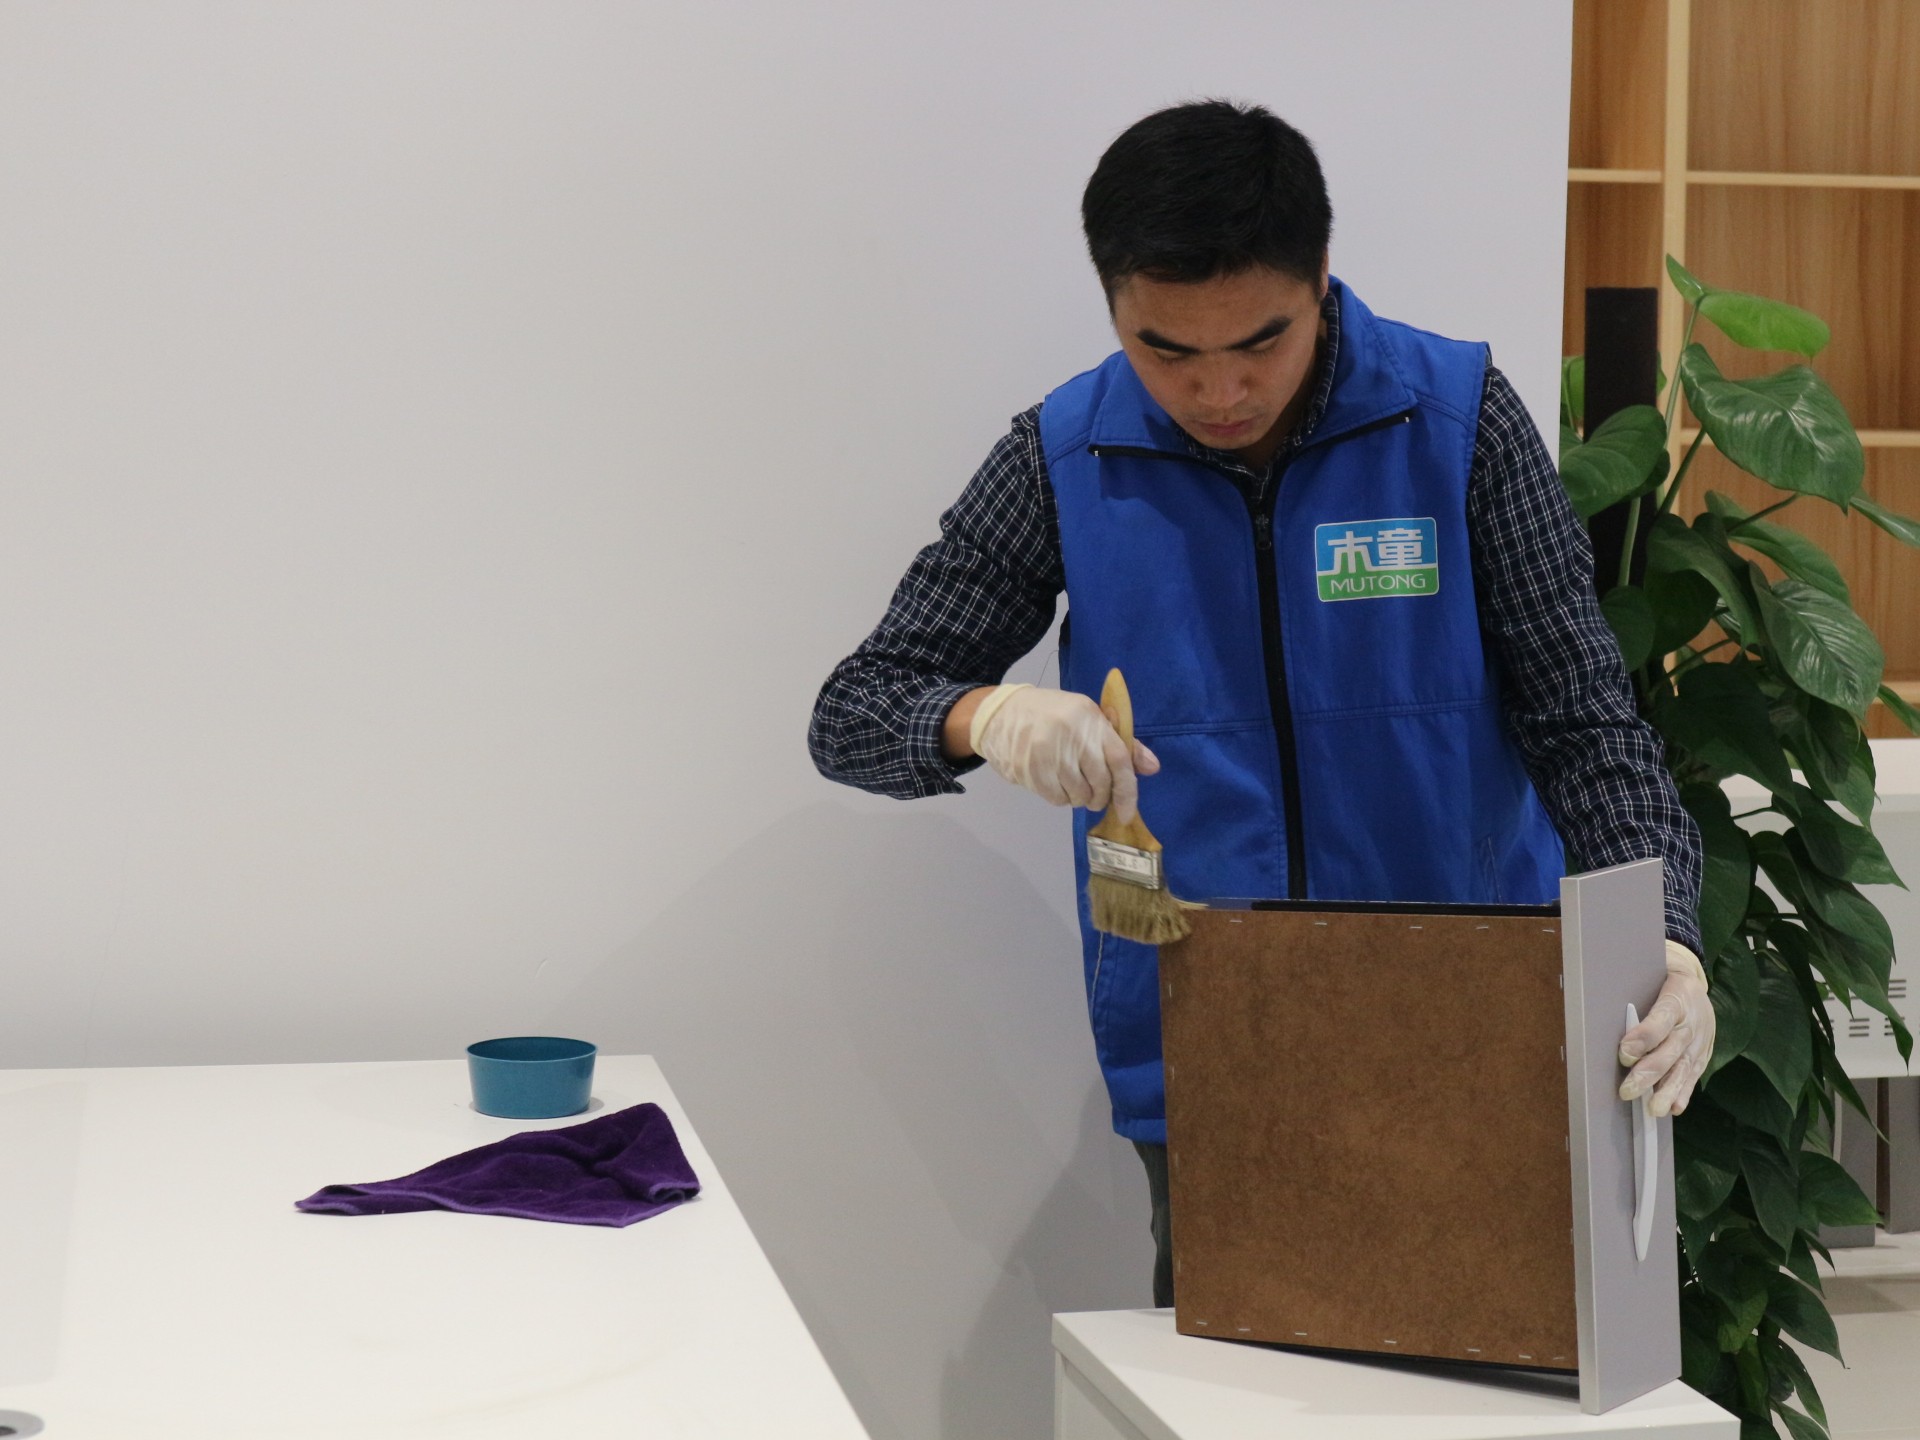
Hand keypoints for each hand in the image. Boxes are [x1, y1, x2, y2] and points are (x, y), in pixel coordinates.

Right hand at [968, 684, 1158, 820]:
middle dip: (1101, 798)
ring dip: (1079, 798)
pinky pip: (1056, 799)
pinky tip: (1054, 783)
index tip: (1128, 813)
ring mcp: (1047, 753)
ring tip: (1070, 783)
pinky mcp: (1028, 769)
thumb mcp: (1088, 718)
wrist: (1000, 713)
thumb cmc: (1052, 715)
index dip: (1128, 791)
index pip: (1119, 759)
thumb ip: (1121, 744)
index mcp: (1090, 718)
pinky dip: (1061, 799)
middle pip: (1099, 783)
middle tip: (1094, 795)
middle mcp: (1070, 735)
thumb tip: (1153, 767)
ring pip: (1078, 796)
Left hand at [1619, 942, 1713, 1116]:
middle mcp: (1690, 1023)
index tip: (1624, 1053)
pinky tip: (1673, 1107)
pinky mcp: (1703, 1055)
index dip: (1643, 1038)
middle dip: (1648, 1073)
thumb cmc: (1660, 983)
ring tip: (1653, 1109)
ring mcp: (1698, 1042)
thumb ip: (1633, 993)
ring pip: (1683, 1068)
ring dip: (1667, 1091)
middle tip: (1627, 1091)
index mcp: (1676, 999)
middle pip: (1669, 1051)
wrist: (1694, 985)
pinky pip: (1694, 1075)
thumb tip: (1600, 1009)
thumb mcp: (1650, 978)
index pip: (1659, 1021)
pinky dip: (1683, 1093)